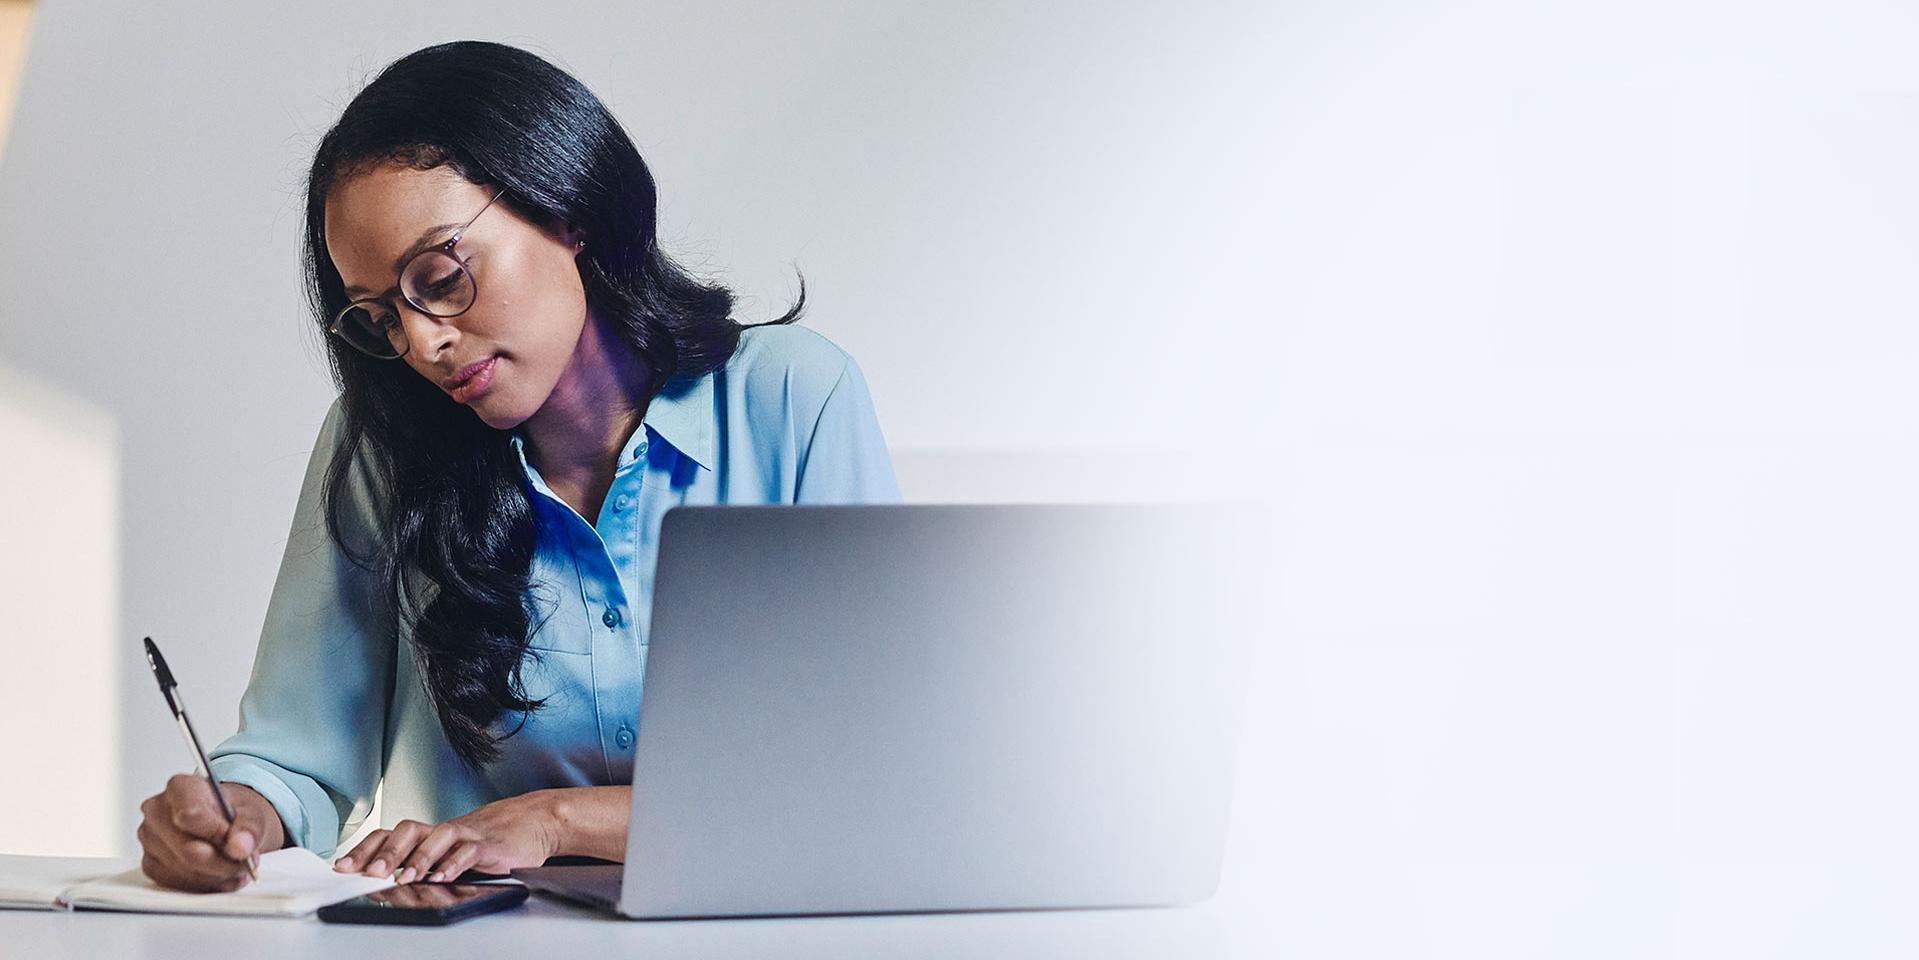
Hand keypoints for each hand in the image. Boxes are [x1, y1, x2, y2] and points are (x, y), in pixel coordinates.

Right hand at [137, 776, 285, 891]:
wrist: (224, 822)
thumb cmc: (232, 812)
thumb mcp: (251, 812)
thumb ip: (249, 828)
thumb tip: (240, 848)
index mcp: (180, 787)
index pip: (191, 816)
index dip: (218, 834)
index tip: (236, 841)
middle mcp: (156, 811)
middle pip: (188, 850)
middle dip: (224, 862)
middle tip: (245, 860)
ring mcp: (149, 839)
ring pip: (185, 871)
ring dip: (217, 875)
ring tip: (234, 865)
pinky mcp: (150, 864)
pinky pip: (178, 884)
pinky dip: (205, 884)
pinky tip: (219, 874)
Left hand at [334, 790, 560, 883]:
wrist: (531, 821)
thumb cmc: (487, 841)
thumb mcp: (450, 852)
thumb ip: (422, 863)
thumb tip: (384, 885)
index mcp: (429, 833)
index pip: (389, 834)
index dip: (365, 849)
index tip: (344, 867)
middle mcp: (444, 830)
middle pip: (408, 830)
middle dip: (386, 853)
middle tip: (369, 873)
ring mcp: (468, 834)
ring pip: (438, 836)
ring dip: (419, 857)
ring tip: (405, 877)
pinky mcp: (490, 844)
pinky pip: (469, 851)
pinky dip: (455, 863)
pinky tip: (443, 876)